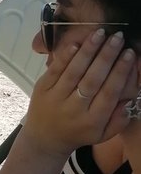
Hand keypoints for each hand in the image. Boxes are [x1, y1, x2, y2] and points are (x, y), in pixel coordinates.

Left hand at [22, 28, 136, 158]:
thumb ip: (119, 120)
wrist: (45, 140)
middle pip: (93, 79)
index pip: (110, 92)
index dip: (120, 72)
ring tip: (101, 33)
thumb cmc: (78, 133)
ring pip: (74, 72)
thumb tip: (130, 100)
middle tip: (118, 37)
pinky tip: (77, 43)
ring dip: (88, 50)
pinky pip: (55, 70)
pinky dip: (66, 57)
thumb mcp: (102, 134)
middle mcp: (74, 109)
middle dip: (107, 56)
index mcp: (92, 120)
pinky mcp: (41, 89)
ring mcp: (56, 98)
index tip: (130, 53)